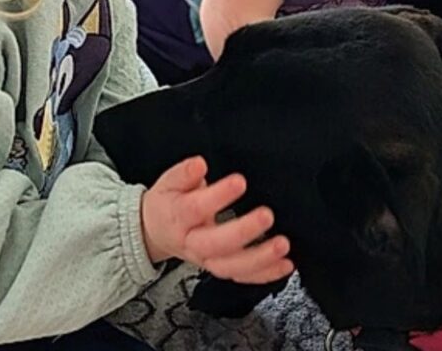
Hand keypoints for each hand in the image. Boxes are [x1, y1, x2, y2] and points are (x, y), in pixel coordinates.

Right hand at [141, 156, 293, 283]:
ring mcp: (207, 259)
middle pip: (216, 244)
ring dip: (260, 259)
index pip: (194, 209)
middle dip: (243, 231)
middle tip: (266, 216)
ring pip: (232, 267)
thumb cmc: (168, 205)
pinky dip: (266, 274)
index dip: (217, 196)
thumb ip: (184, 174)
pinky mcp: (221, 267)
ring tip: (282, 245)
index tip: (239, 182)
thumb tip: (199, 165)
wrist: (156, 231)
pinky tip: (285, 265)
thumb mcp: (169, 183)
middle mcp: (192, 243)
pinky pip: (243, 276)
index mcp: (177, 218)